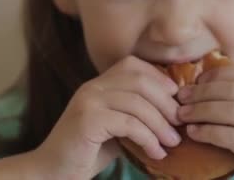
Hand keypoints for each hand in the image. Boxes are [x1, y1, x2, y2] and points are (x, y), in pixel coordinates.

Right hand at [35, 56, 182, 178]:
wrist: (53, 172)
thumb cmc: (88, 152)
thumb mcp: (115, 127)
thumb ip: (134, 114)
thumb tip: (172, 112)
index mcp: (97, 84)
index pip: (132, 65)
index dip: (158, 78)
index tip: (176, 98)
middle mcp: (91, 87)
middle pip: (139, 81)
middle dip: (166, 102)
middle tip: (180, 124)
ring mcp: (88, 101)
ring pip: (137, 103)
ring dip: (160, 124)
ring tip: (172, 142)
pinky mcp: (88, 120)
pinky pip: (128, 123)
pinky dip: (148, 138)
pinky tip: (156, 153)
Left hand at [177, 65, 233, 179]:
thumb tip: (219, 92)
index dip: (220, 73)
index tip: (199, 79)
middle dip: (203, 90)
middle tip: (181, 97)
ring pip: (232, 109)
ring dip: (202, 109)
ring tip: (183, 115)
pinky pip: (233, 136)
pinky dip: (209, 132)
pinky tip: (195, 133)